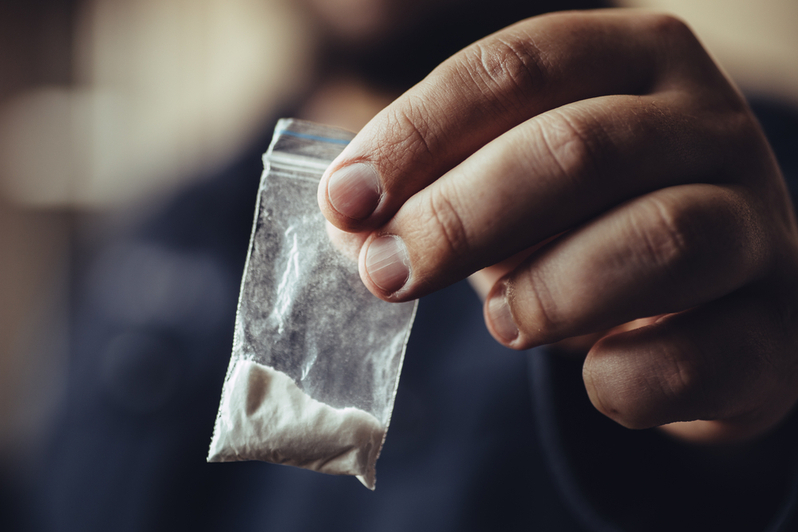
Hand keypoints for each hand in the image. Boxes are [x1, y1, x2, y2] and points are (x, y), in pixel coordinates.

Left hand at [317, 9, 797, 442]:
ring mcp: (758, 225)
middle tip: (387, 273)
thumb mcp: (511, 185)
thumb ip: (434, 188)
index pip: (515, 67)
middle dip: (460, 217)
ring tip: (500, 321)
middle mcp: (708, 126)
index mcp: (633, 60)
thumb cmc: (588, 227)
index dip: (417, 133)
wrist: (708, 305)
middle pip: (579, 148)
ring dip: (547, 291)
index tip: (346, 201)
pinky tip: (593, 372)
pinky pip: (699, 355)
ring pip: (659, 240)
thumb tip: (348, 219)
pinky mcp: (777, 327)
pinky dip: (623, 378)